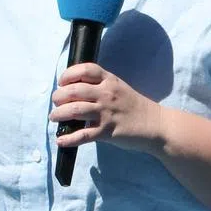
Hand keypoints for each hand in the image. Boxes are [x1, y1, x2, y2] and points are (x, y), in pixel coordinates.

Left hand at [49, 63, 164, 152]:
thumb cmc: (134, 106)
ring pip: (74, 111)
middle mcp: (106, 94)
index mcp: (109, 80)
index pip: (84, 70)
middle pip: (74, 90)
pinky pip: (83, 135)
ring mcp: (106, 112)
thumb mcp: (119, 88)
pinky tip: (61, 140)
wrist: (156, 125)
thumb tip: (73, 89)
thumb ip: (100, 86)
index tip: (62, 82)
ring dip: (58, 114)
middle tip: (56, 102)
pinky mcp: (107, 131)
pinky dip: (69, 139)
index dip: (68, 74)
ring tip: (54, 117)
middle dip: (59, 96)